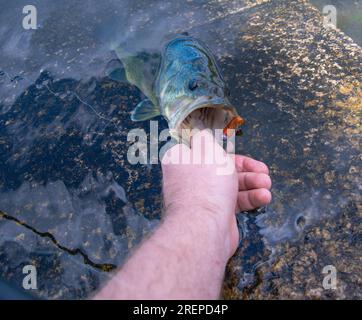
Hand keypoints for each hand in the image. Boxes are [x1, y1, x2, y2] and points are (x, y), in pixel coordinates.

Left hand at [161, 130, 270, 258]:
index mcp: (181, 160)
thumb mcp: (207, 149)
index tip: (232, 150)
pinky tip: (264, 197)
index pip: (200, 148)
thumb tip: (198, 134)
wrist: (204, 227)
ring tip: (267, 185)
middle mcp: (190, 178)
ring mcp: (203, 196)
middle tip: (264, 172)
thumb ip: (204, 137)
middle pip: (221, 166)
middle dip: (245, 169)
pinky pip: (234, 200)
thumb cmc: (206, 183)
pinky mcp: (215, 212)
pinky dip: (249, 198)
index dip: (219, 148)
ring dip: (252, 183)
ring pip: (231, 184)